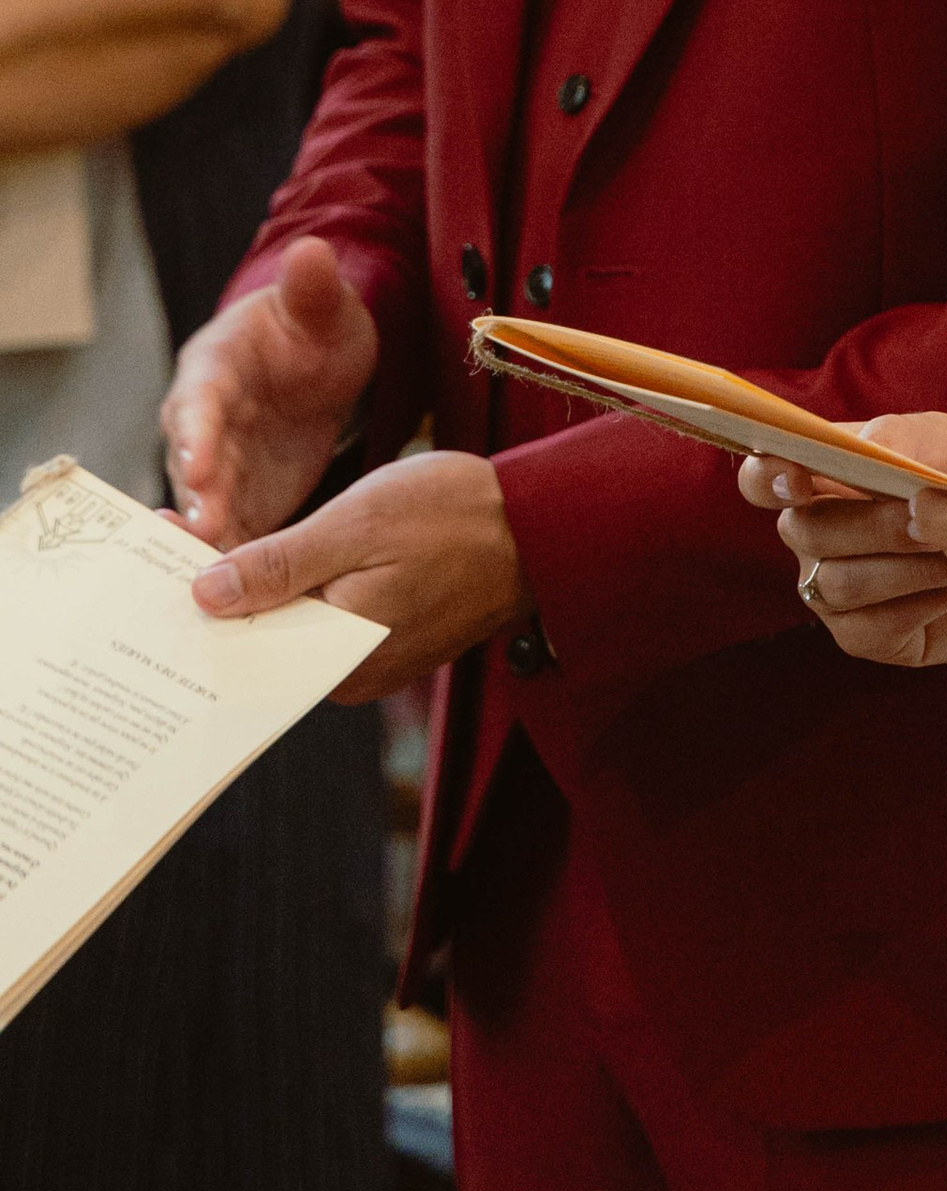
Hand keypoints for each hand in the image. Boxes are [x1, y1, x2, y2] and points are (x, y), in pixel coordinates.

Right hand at [163, 235, 379, 548]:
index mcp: (214, 367)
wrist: (321, 359)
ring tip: (217, 571)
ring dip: (214, 534)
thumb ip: (313, 287)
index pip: (199, 398)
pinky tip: (248, 593)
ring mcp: (223, 463)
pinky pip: (236, 529)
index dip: (197, 429)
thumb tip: (310, 251)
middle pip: (193, 462)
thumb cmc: (312, 325)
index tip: (200, 459)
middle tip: (204, 530)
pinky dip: (240, 556)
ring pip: (208, 503)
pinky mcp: (247, 496)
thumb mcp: (320, 304)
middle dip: (198, 496)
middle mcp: (206, 421)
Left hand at [188, 451, 526, 705]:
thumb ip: (281, 564)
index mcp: (338, 654)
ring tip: (214, 544)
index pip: (245, 638)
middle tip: (175, 539)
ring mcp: (373, 661)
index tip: (158, 549)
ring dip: (258, 589)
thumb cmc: (456, 514)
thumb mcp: (358, 524)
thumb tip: (206, 595)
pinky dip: (299, 591)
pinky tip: (279, 557)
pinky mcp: (390, 641)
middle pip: (265, 637)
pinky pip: (326, 623)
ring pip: (294, 628)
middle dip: (219, 592)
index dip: (196, 595)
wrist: (543, 523)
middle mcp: (351, 675)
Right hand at [742, 414, 946, 670]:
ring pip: (841, 582)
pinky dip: (924, 601)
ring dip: (907, 565)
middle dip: (874, 524)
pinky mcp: (859, 636)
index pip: (761, 479)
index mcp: (819, 478)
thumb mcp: (942, 443)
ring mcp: (828, 589)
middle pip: (807, 532)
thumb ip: (896, 438)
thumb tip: (861, 447)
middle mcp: (810, 534)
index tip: (798, 480)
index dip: (767, 479)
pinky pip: (872, 625)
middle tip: (931, 518)